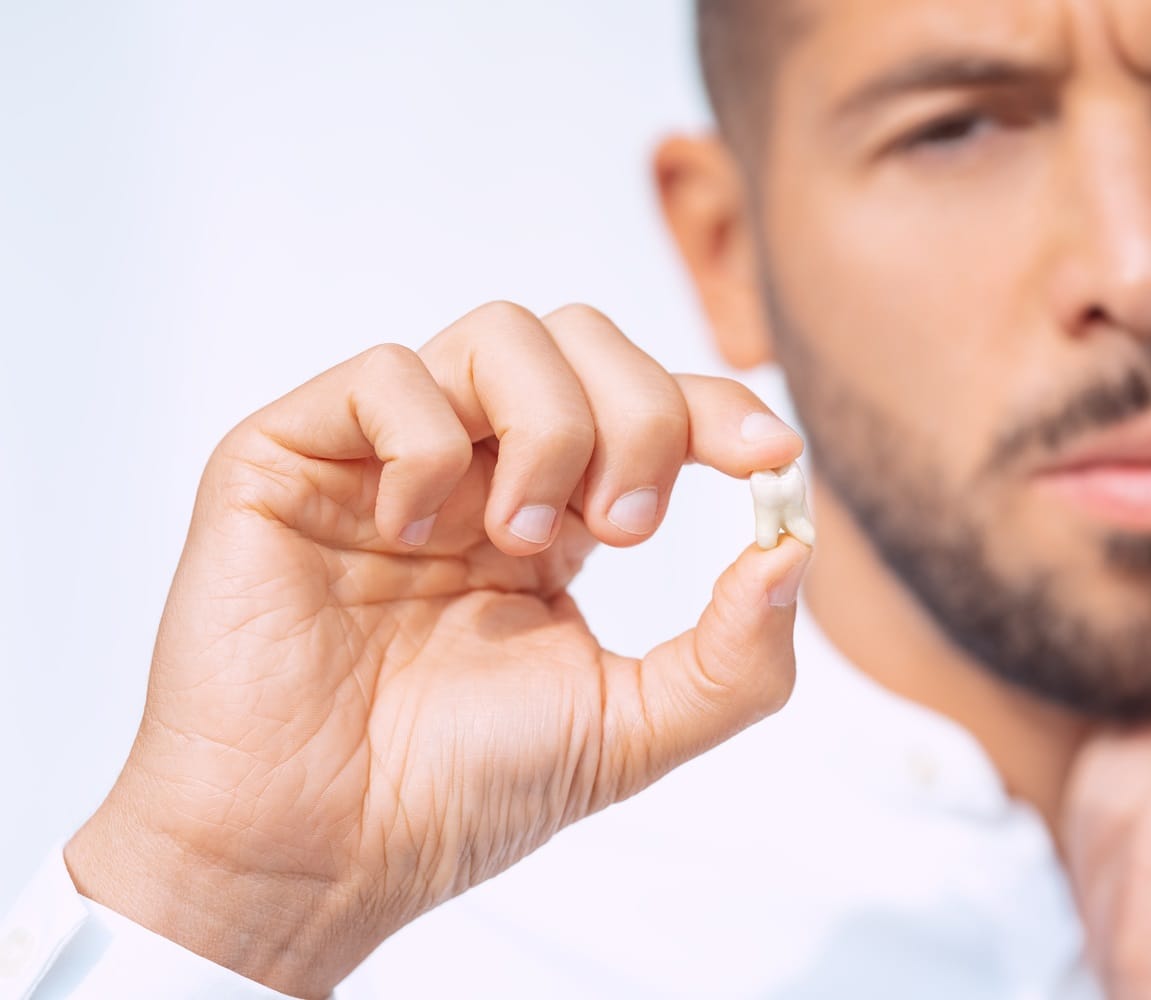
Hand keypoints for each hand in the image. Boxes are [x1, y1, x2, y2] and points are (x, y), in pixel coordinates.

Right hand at [64, 302, 811, 997]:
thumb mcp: (631, 731)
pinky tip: (412, 531)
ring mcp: (387, 456)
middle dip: (638, 419)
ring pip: (499, 333)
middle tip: (625, 530)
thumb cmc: (459, 794)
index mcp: (552, 520)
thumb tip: (794, 546)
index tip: (769, 455)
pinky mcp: (293, 456)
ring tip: (521, 540)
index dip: (714, 408)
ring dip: (548, 427)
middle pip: (585, 341)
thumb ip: (733, 653)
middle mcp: (476, 472)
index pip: (647, 408)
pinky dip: (428, 443)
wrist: (319, 852)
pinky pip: (384, 374)